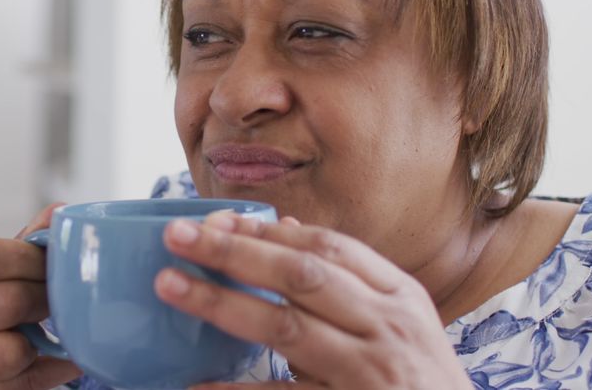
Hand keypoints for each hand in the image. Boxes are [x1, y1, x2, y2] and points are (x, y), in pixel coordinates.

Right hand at [0, 205, 80, 389]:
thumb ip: (22, 245)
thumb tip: (57, 212)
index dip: (27, 258)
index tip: (49, 261)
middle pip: (3, 302)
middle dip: (42, 298)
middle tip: (56, 296)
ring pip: (8, 351)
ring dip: (40, 339)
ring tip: (46, 328)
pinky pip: (25, 384)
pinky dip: (56, 368)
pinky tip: (64, 356)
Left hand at [153, 212, 470, 388]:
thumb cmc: (421, 378)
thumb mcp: (402, 320)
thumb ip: (348, 278)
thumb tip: (284, 230)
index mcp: (400, 296)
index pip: (328, 247)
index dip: (267, 230)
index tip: (216, 219)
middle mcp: (385, 328)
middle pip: (300, 276)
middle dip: (234, 251)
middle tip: (177, 235)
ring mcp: (366, 374)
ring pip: (284, 328)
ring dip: (221, 302)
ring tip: (170, 285)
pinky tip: (194, 384)